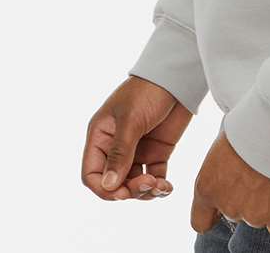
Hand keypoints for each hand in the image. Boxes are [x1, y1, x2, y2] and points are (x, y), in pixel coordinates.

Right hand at [82, 76, 192, 200]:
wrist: (177, 76)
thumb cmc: (147, 91)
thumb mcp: (131, 120)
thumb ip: (120, 153)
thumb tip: (109, 187)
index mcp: (101, 136)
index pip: (92, 174)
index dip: (104, 189)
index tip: (123, 193)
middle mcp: (116, 146)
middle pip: (114, 183)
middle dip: (129, 190)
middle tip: (148, 184)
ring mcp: (137, 150)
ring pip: (134, 184)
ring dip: (145, 191)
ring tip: (159, 184)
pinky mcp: (157, 151)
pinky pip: (154, 177)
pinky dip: (159, 186)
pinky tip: (167, 186)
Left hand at [191, 127, 269, 234]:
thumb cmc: (248, 126)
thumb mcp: (221, 147)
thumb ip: (219, 172)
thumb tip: (227, 175)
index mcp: (207, 188)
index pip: (200, 222)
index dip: (212, 214)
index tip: (220, 206)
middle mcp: (228, 206)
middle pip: (234, 213)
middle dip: (243, 198)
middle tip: (255, 173)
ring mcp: (253, 213)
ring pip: (257, 216)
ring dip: (263, 202)